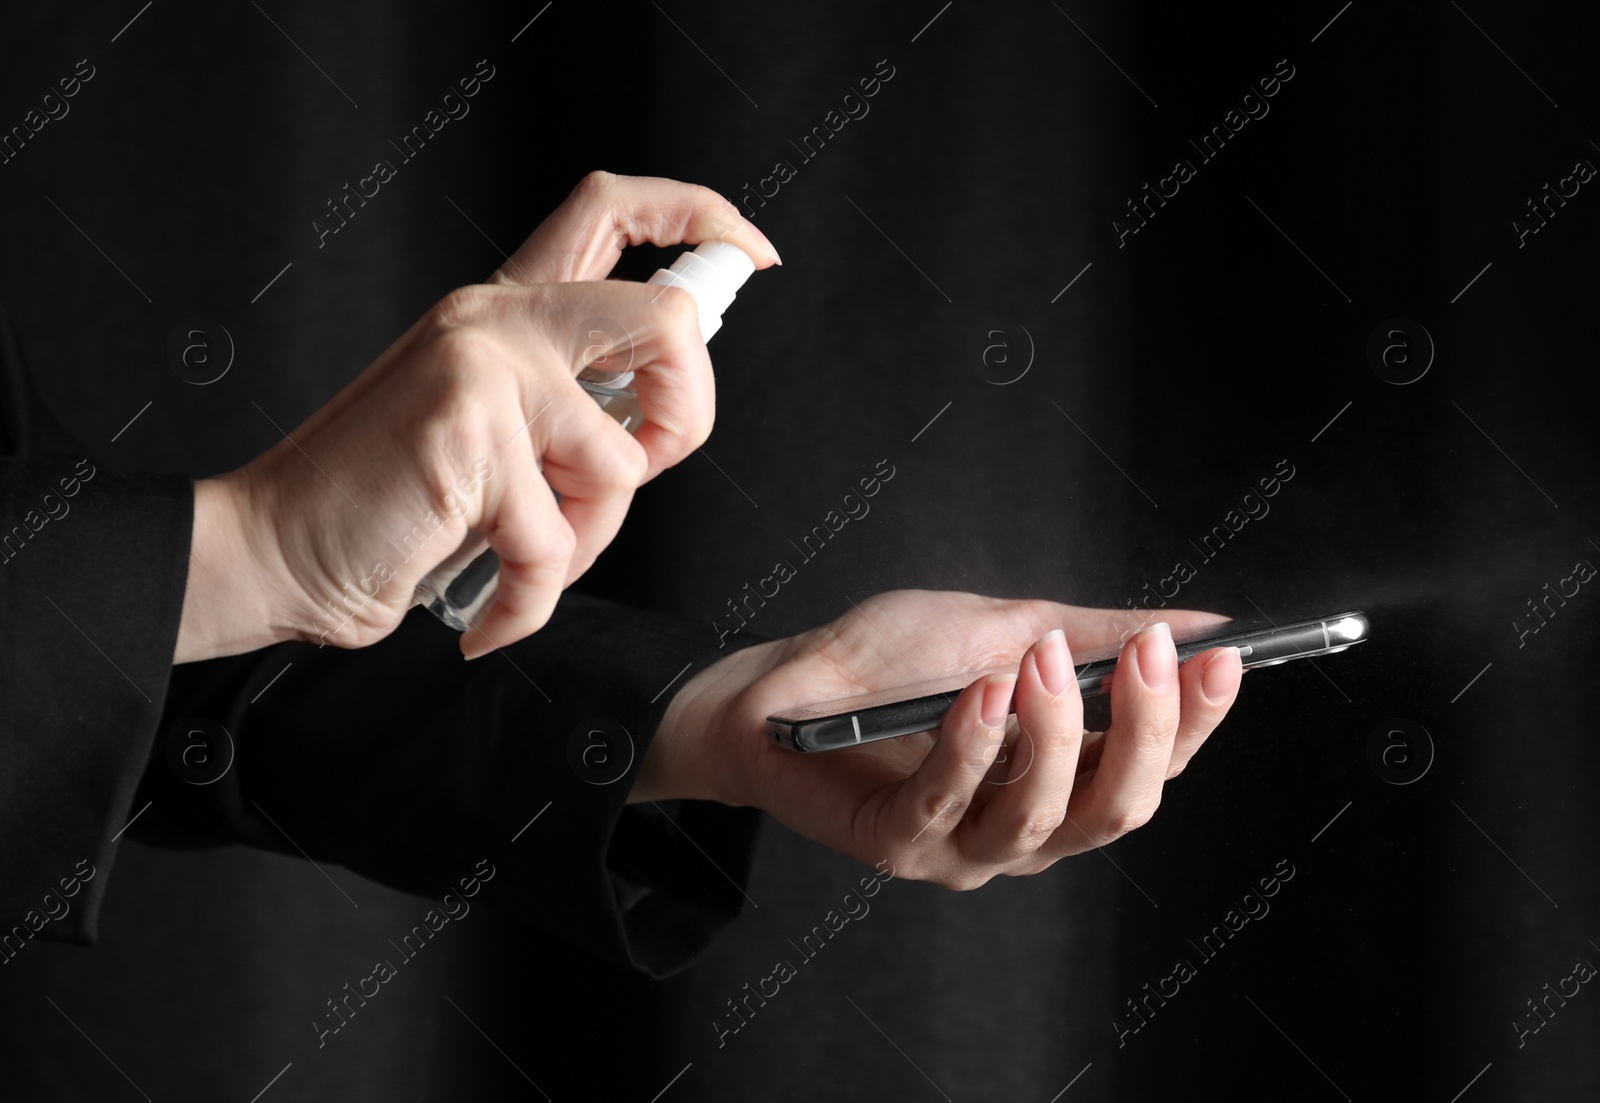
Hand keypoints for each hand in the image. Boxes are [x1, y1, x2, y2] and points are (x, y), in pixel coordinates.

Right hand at [176, 172, 779, 662]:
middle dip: (687, 416)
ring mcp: (482, 367)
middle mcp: (497, 317)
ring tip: (521, 557)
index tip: (750, 256)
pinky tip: (490, 609)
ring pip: (620, 461)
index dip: (702, 219)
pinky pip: (558, 539)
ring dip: (584, 541)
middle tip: (642, 468)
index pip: (614, 212)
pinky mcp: (467, 433)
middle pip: (664, 318)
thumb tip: (667, 417)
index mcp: (507, 308)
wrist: (274, 549)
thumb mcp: (492, 433)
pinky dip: (531, 598)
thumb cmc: (389, 506)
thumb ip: (570, 407)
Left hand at [639, 591, 1244, 888]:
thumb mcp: (1005, 628)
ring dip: (1058, 733)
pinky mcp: (900, 843)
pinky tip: (984, 691)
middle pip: (1119, 808)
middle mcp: (1025, 828)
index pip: (1154, 768)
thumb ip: (1096, 635)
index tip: (1225, 658)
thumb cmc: (892, 661)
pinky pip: (950, 803)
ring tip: (1044, 661)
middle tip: (1150, 653)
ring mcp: (963, 846)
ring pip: (1045, 816)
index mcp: (1062, 780)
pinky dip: (974, 745)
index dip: (1196, 720)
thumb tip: (1202, 625)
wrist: (780, 685)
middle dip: (1147, 729)